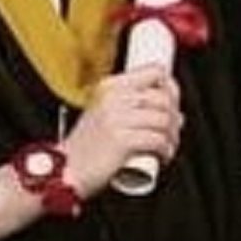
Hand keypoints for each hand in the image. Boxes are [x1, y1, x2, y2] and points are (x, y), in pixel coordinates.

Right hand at [62, 67, 182, 199]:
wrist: (65, 169)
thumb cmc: (87, 146)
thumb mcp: (105, 114)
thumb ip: (132, 108)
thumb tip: (175, 113)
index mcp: (111, 86)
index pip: (154, 72)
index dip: (171, 87)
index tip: (174, 104)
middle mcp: (114, 97)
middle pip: (163, 97)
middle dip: (175, 115)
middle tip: (173, 131)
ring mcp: (117, 118)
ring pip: (164, 119)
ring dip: (173, 136)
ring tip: (169, 146)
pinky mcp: (122, 140)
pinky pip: (157, 140)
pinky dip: (167, 149)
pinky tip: (164, 155)